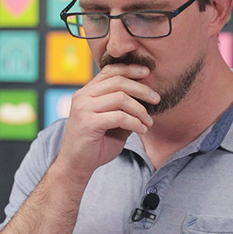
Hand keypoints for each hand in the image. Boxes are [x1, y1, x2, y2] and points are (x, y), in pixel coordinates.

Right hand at [56, 64, 159, 179]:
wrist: (76, 165)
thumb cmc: (95, 144)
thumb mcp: (112, 121)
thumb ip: (123, 108)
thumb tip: (146, 97)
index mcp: (86, 92)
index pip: (109, 71)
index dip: (130, 69)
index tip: (147, 73)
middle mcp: (82, 96)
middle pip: (118, 81)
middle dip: (141, 89)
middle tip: (156, 99)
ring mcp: (84, 108)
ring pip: (120, 97)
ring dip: (140, 109)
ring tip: (148, 121)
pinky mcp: (88, 123)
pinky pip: (119, 117)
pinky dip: (135, 122)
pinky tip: (142, 130)